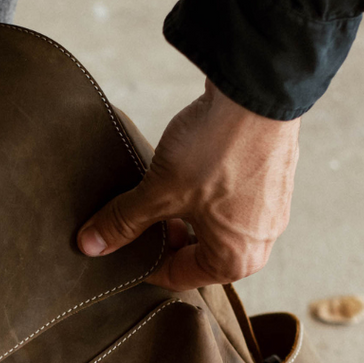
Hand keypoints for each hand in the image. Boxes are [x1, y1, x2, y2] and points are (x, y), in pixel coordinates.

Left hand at [78, 80, 299, 289]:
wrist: (260, 85)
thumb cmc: (216, 150)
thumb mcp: (160, 191)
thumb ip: (124, 222)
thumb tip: (91, 245)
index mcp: (235, 262)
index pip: (177, 276)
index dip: (142, 264)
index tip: (119, 248)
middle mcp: (259, 244)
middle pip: (197, 253)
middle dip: (163, 237)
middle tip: (136, 217)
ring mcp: (270, 211)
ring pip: (212, 226)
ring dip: (183, 215)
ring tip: (159, 191)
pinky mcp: (272, 180)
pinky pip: (229, 202)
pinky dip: (204, 196)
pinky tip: (186, 172)